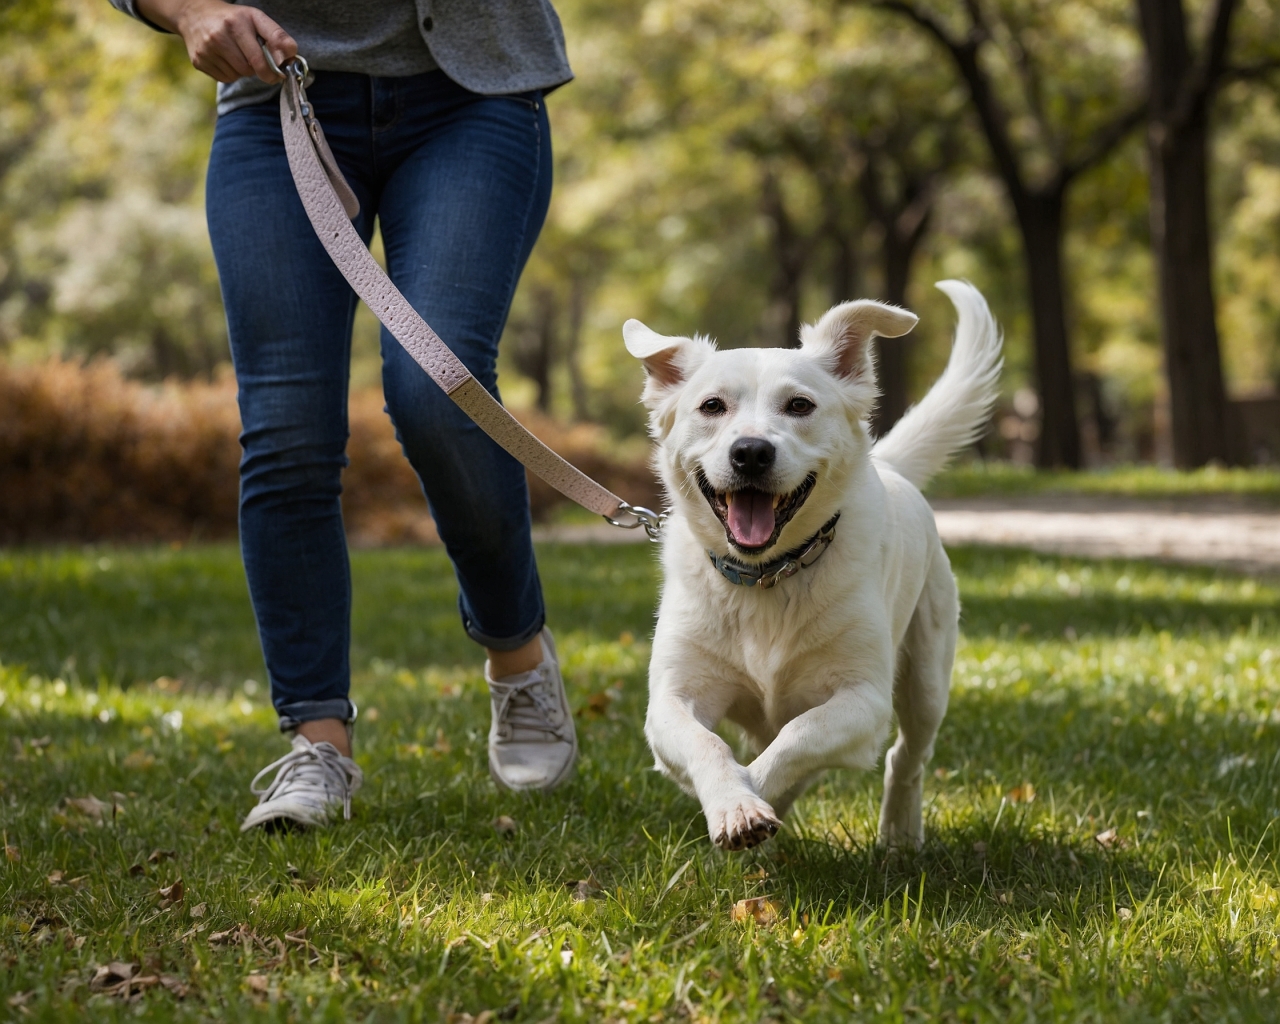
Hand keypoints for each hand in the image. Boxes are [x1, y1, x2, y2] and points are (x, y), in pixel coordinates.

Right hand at [135, 0, 296, 83]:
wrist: (195, 14)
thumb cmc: (233, 18)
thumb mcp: (256, 19)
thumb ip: (277, 36)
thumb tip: (289, 58)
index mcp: (236, 24)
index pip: (259, 60)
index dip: (272, 71)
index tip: (278, 74)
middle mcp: (218, 36)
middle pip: (249, 70)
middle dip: (257, 69)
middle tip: (257, 60)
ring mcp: (206, 50)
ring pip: (237, 76)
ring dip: (243, 70)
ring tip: (238, 54)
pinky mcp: (198, 61)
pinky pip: (225, 79)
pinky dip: (230, 73)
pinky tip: (226, 58)